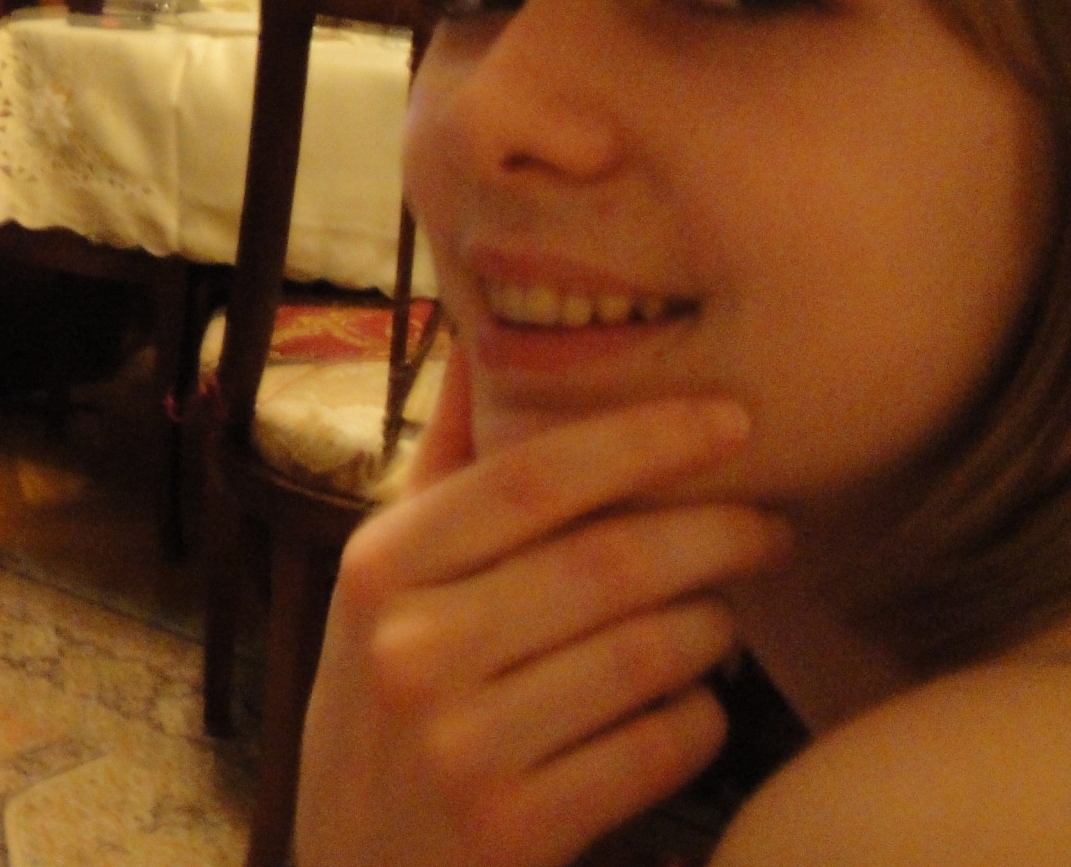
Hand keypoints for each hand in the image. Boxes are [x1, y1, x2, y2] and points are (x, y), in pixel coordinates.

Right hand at [292, 358, 794, 866]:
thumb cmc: (385, 702)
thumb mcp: (383, 582)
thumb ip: (442, 468)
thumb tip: (475, 334)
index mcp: (379, 566)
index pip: (533, 474)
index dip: (645, 437)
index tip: (731, 419)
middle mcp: (411, 646)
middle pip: (609, 562)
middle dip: (716, 535)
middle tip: (772, 527)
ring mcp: (461, 743)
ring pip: (649, 655)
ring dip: (713, 629)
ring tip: (724, 617)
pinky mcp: (516, 827)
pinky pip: (658, 747)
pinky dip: (696, 718)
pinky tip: (688, 704)